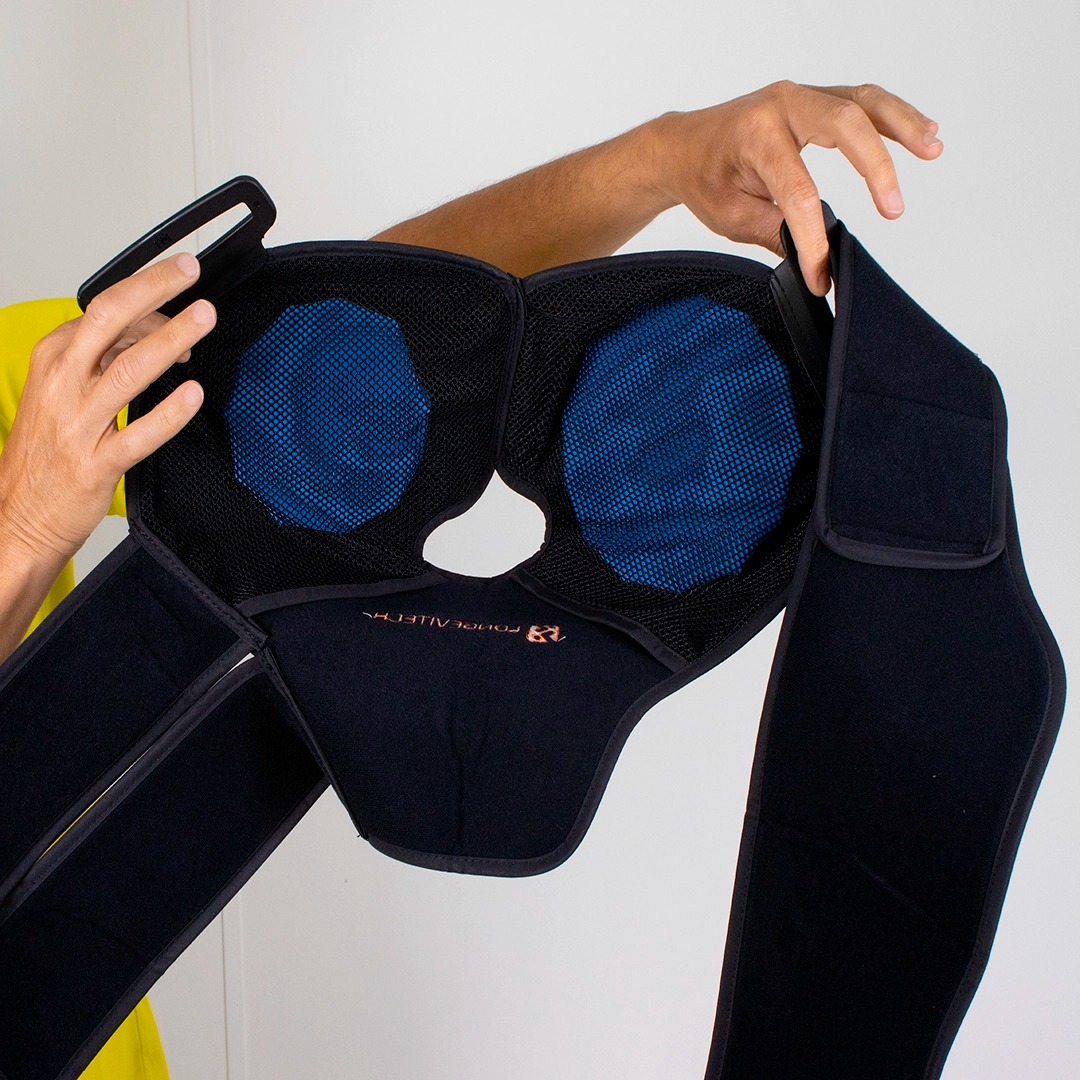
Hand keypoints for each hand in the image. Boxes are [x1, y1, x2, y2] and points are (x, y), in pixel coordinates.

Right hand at [0, 253, 214, 559]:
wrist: (18, 514)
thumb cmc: (48, 451)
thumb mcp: (63, 390)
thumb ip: (105, 360)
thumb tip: (156, 334)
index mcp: (52, 359)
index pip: (103, 312)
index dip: (148, 297)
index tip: (180, 289)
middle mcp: (62, 383)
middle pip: (109, 320)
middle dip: (153, 289)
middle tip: (190, 272)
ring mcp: (78, 423)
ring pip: (128, 369)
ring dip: (171, 339)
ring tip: (204, 320)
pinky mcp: (96, 463)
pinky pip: (138, 435)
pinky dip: (169, 414)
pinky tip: (193, 396)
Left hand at [650, 81, 943, 295]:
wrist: (684, 148)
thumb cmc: (703, 178)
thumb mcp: (729, 216)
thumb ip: (773, 231)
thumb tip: (813, 254)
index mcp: (755, 136)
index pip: (797, 189)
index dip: (813, 237)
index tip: (822, 272)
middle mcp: (781, 106)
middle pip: (844, 125)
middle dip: (876, 167)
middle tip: (893, 210)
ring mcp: (801, 98)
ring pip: (862, 102)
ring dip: (901, 126)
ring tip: (932, 150)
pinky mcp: (814, 101)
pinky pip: (862, 101)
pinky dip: (893, 116)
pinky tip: (922, 133)